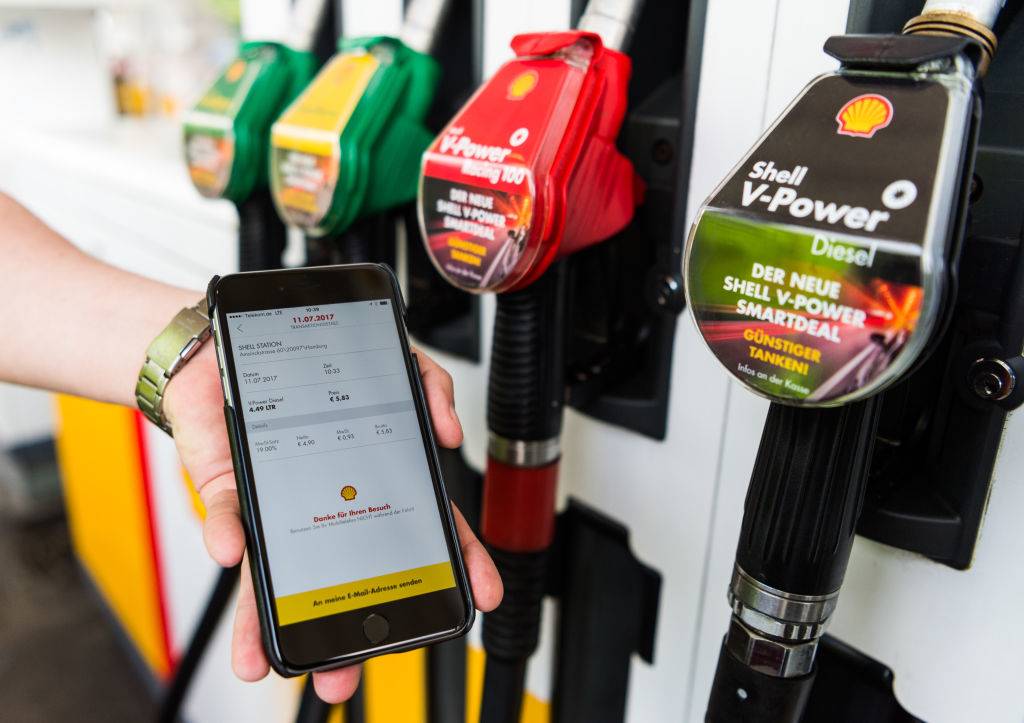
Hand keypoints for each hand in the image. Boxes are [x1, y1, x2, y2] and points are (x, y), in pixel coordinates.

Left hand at [164, 343, 501, 701]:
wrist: (229, 351)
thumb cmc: (308, 364)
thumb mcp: (385, 365)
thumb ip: (426, 385)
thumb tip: (446, 431)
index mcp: (372, 478)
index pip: (420, 531)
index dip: (453, 562)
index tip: (476, 594)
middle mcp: (328, 502)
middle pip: (347, 574)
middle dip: (350, 627)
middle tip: (352, 666)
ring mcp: (279, 506)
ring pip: (280, 573)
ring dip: (274, 619)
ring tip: (277, 656)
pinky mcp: (232, 491)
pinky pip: (227, 519)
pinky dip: (226, 536)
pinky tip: (231, 552)